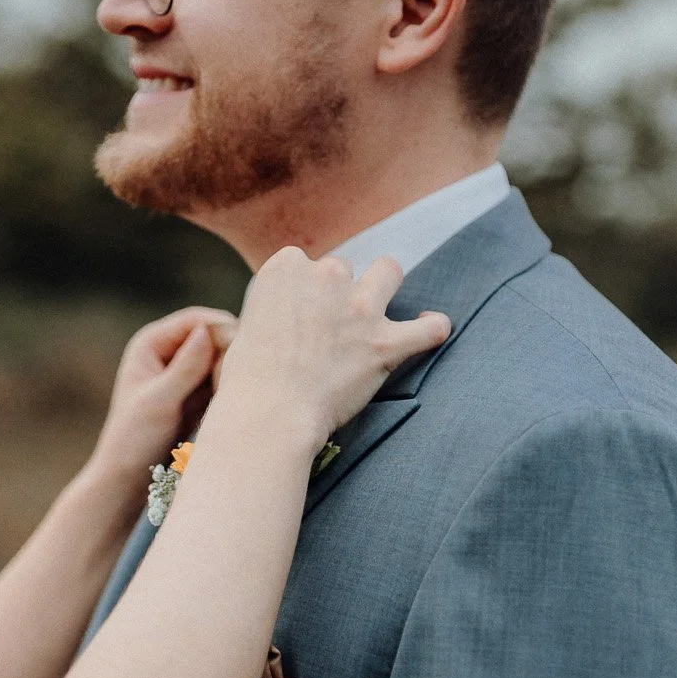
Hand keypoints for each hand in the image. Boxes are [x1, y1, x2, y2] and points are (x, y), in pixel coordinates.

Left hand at [88, 306, 237, 478]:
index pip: (196, 319)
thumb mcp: (160, 401)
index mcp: (151, 343)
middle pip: (214, 336)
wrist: (127, 477)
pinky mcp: (197, 393)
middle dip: (228, 355)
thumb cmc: (134, 438)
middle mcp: (168, 351)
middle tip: (229, 386)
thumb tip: (208, 331)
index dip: (221, 330)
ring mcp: (184, 372)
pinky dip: (228, 390)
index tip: (240, 354)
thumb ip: (186, 367)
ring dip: (230, 375)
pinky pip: (222, 380)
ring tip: (223, 401)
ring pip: (223, 359)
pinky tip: (224, 409)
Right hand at [211, 250, 451, 452]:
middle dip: (338, 294)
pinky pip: (429, 327)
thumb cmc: (247, 382)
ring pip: (389, 271)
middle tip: (329, 328)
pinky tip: (430, 328)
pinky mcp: (386, 342)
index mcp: (286, 267)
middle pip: (342, 269)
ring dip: (385, 289)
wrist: (269, 414)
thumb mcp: (244, 329)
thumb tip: (286, 322)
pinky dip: (433, 328)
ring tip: (379, 311)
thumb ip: (273, 312)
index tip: (301, 316)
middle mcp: (325, 277)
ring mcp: (360, 308)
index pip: (304, 263)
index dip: (304, 291)